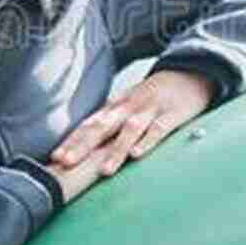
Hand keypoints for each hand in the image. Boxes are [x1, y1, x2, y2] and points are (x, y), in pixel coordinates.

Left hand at [49, 70, 216, 178]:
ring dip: (115, 150)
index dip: (72, 141)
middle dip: (82, 146)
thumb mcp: (129, 106)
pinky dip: (148, 142)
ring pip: (130, 130)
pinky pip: (159, 129)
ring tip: (104, 171)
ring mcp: (150, 109)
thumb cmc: (154, 97)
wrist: (190, 73)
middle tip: (65, 164)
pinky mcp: (172, 114)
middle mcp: (128, 107)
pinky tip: (138, 155)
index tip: (55, 158)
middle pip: (102, 126)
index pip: (89, 124)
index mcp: (116, 107)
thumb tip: (86, 149)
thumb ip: (111, 124)